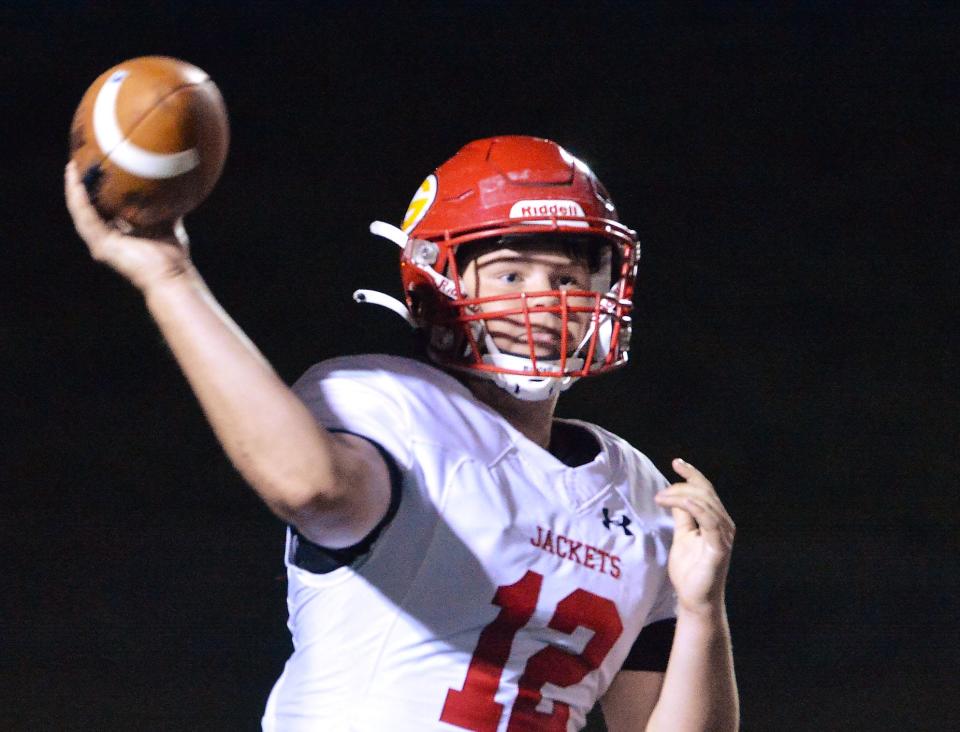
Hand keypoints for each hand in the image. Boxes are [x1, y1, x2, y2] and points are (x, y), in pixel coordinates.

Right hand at [64, 161, 193, 291]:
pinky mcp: (101, 247)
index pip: (101, 208)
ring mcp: (101, 244)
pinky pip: (86, 219)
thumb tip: (174, 187)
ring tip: (71, 169)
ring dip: (75, 190)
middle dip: (80, 186)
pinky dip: (81, 202)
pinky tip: (78, 185)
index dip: (96, 189)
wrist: (173, 276)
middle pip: (87, 208)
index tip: (94, 167)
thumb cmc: (173, 256)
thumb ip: (163, 208)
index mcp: (118, 235)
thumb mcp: (167, 223)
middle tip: (76, 163)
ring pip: (81, 212)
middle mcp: (107, 239)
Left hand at [655, 458, 734, 615]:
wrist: (695, 599)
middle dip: (683, 484)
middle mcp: (724, 524)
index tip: (677, 462)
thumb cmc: (690, 570)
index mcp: (716, 520)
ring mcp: (724, 535)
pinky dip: (694, 507)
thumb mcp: (683, 535)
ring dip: (681, 495)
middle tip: (661, 492)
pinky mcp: (720, 547)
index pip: (706, 491)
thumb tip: (675, 495)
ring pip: (705, 503)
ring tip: (661, 497)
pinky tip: (679, 502)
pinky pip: (709, 520)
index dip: (693, 475)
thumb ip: (682, 516)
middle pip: (705, 493)